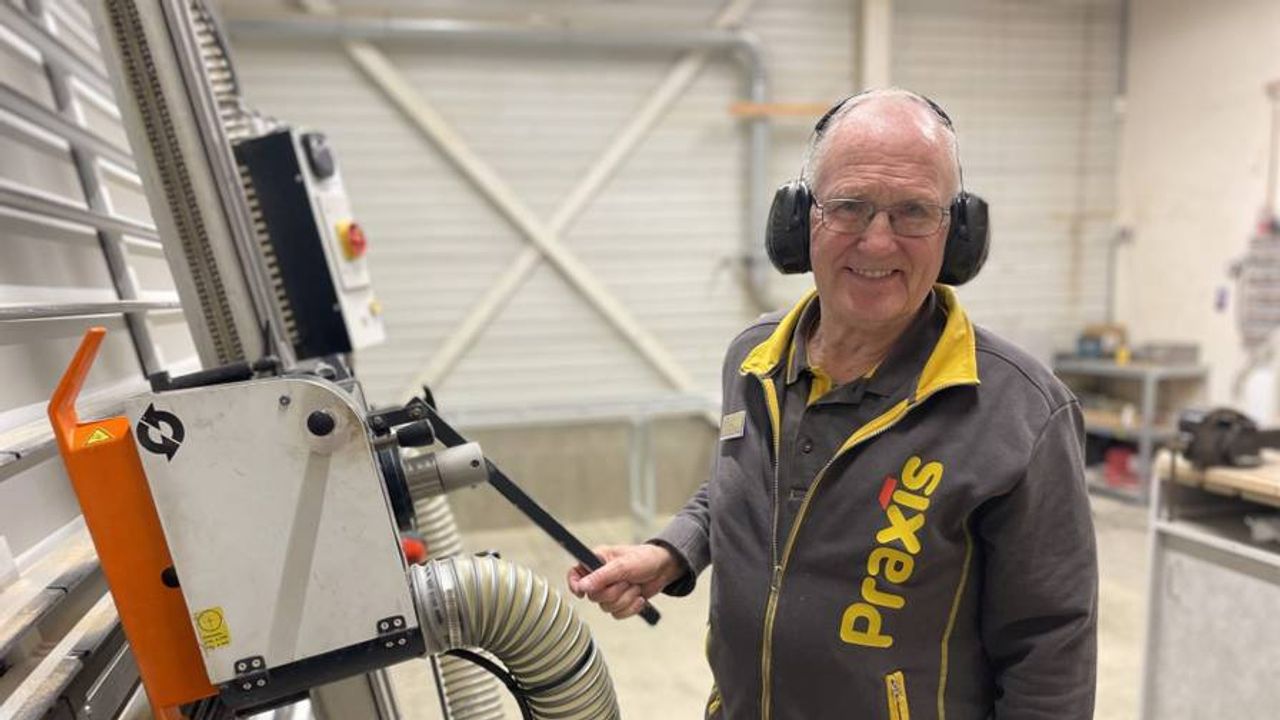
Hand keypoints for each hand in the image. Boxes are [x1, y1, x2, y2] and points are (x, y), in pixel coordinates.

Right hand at [566, 544, 684, 619]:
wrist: (664, 569)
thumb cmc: (644, 559)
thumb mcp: (623, 565)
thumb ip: (601, 576)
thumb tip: (582, 587)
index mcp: (596, 561)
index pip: (575, 574)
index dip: (574, 584)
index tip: (581, 592)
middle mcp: (600, 577)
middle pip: (593, 596)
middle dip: (613, 592)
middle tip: (627, 582)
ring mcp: (610, 591)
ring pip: (605, 607)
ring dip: (625, 599)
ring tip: (635, 586)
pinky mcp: (620, 602)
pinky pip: (617, 614)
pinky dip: (630, 608)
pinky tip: (639, 598)